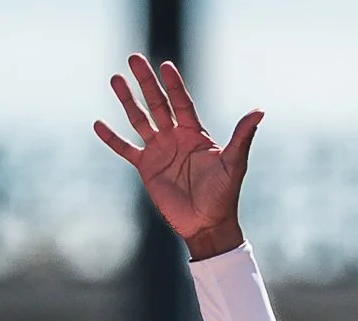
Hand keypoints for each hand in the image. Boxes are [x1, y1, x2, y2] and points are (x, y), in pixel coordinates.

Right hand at [94, 54, 260, 259]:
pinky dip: (112, 138)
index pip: (182, 102)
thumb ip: (242, 137)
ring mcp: (159, 151)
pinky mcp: (146, 168)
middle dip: (146, 81)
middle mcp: (175, 137)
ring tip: (115, 79)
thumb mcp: (234, 164)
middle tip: (134, 57)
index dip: (174, 85)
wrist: (208, 225)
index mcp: (194, 133)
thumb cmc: (224, 195)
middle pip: (157, 103)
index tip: (165, 65)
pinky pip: (126, 149)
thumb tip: (259, 110)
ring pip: (139, 119)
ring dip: (127, 100)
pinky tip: (98, 124)